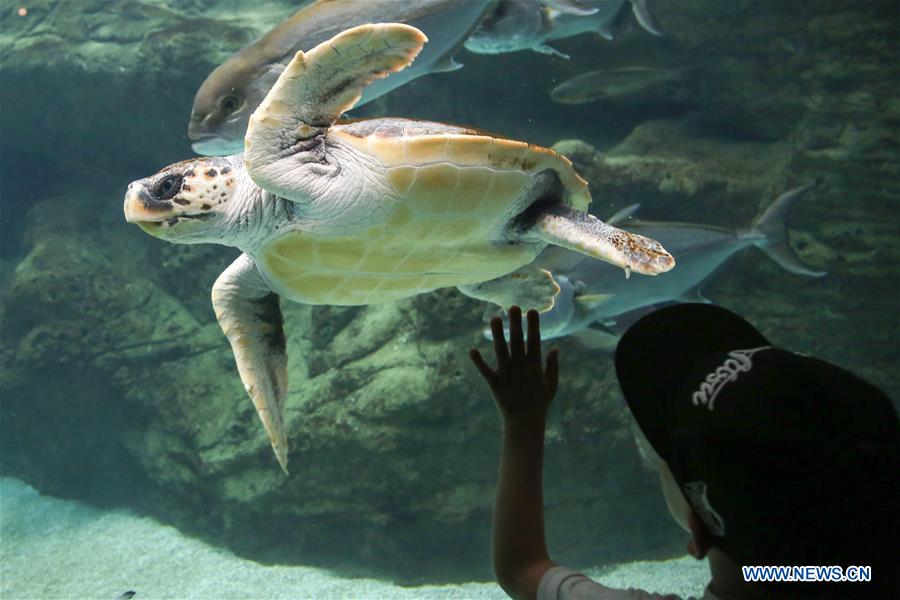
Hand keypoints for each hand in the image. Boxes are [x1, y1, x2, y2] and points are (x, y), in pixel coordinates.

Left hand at [470, 306, 558, 427]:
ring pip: (501, 351)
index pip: (534, 342)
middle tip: (513, 307)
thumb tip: (554, 348)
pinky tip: (471, 350)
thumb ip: (552, 367)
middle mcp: (520, 367)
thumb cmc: (539, 403)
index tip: (532, 311)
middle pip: (517, 342)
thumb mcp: (551, 385)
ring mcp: (507, 375)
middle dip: (516, 324)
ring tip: (494, 318)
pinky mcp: (495, 383)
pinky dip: (478, 361)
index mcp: (534, 366)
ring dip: (498, 335)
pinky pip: (485, 370)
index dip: (533, 326)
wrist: (524, 423)